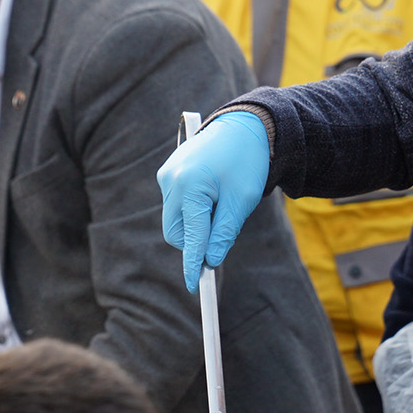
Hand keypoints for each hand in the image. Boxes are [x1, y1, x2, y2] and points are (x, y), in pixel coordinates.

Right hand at [158, 110, 269, 291]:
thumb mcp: (241, 200)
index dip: (192, 263)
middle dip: (195, 241)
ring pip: (175, 220)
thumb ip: (224, 233)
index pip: (190, 236)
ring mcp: (166, 176)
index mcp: (190, 185)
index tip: (194, 286)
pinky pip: (176, 205)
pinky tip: (213, 195)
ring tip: (221, 205)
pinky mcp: (167, 174)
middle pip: (175, 232)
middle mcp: (171, 181)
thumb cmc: (246, 161)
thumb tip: (210, 260)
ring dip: (195, 225)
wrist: (243, 126)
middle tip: (223, 233)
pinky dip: (192, 211)